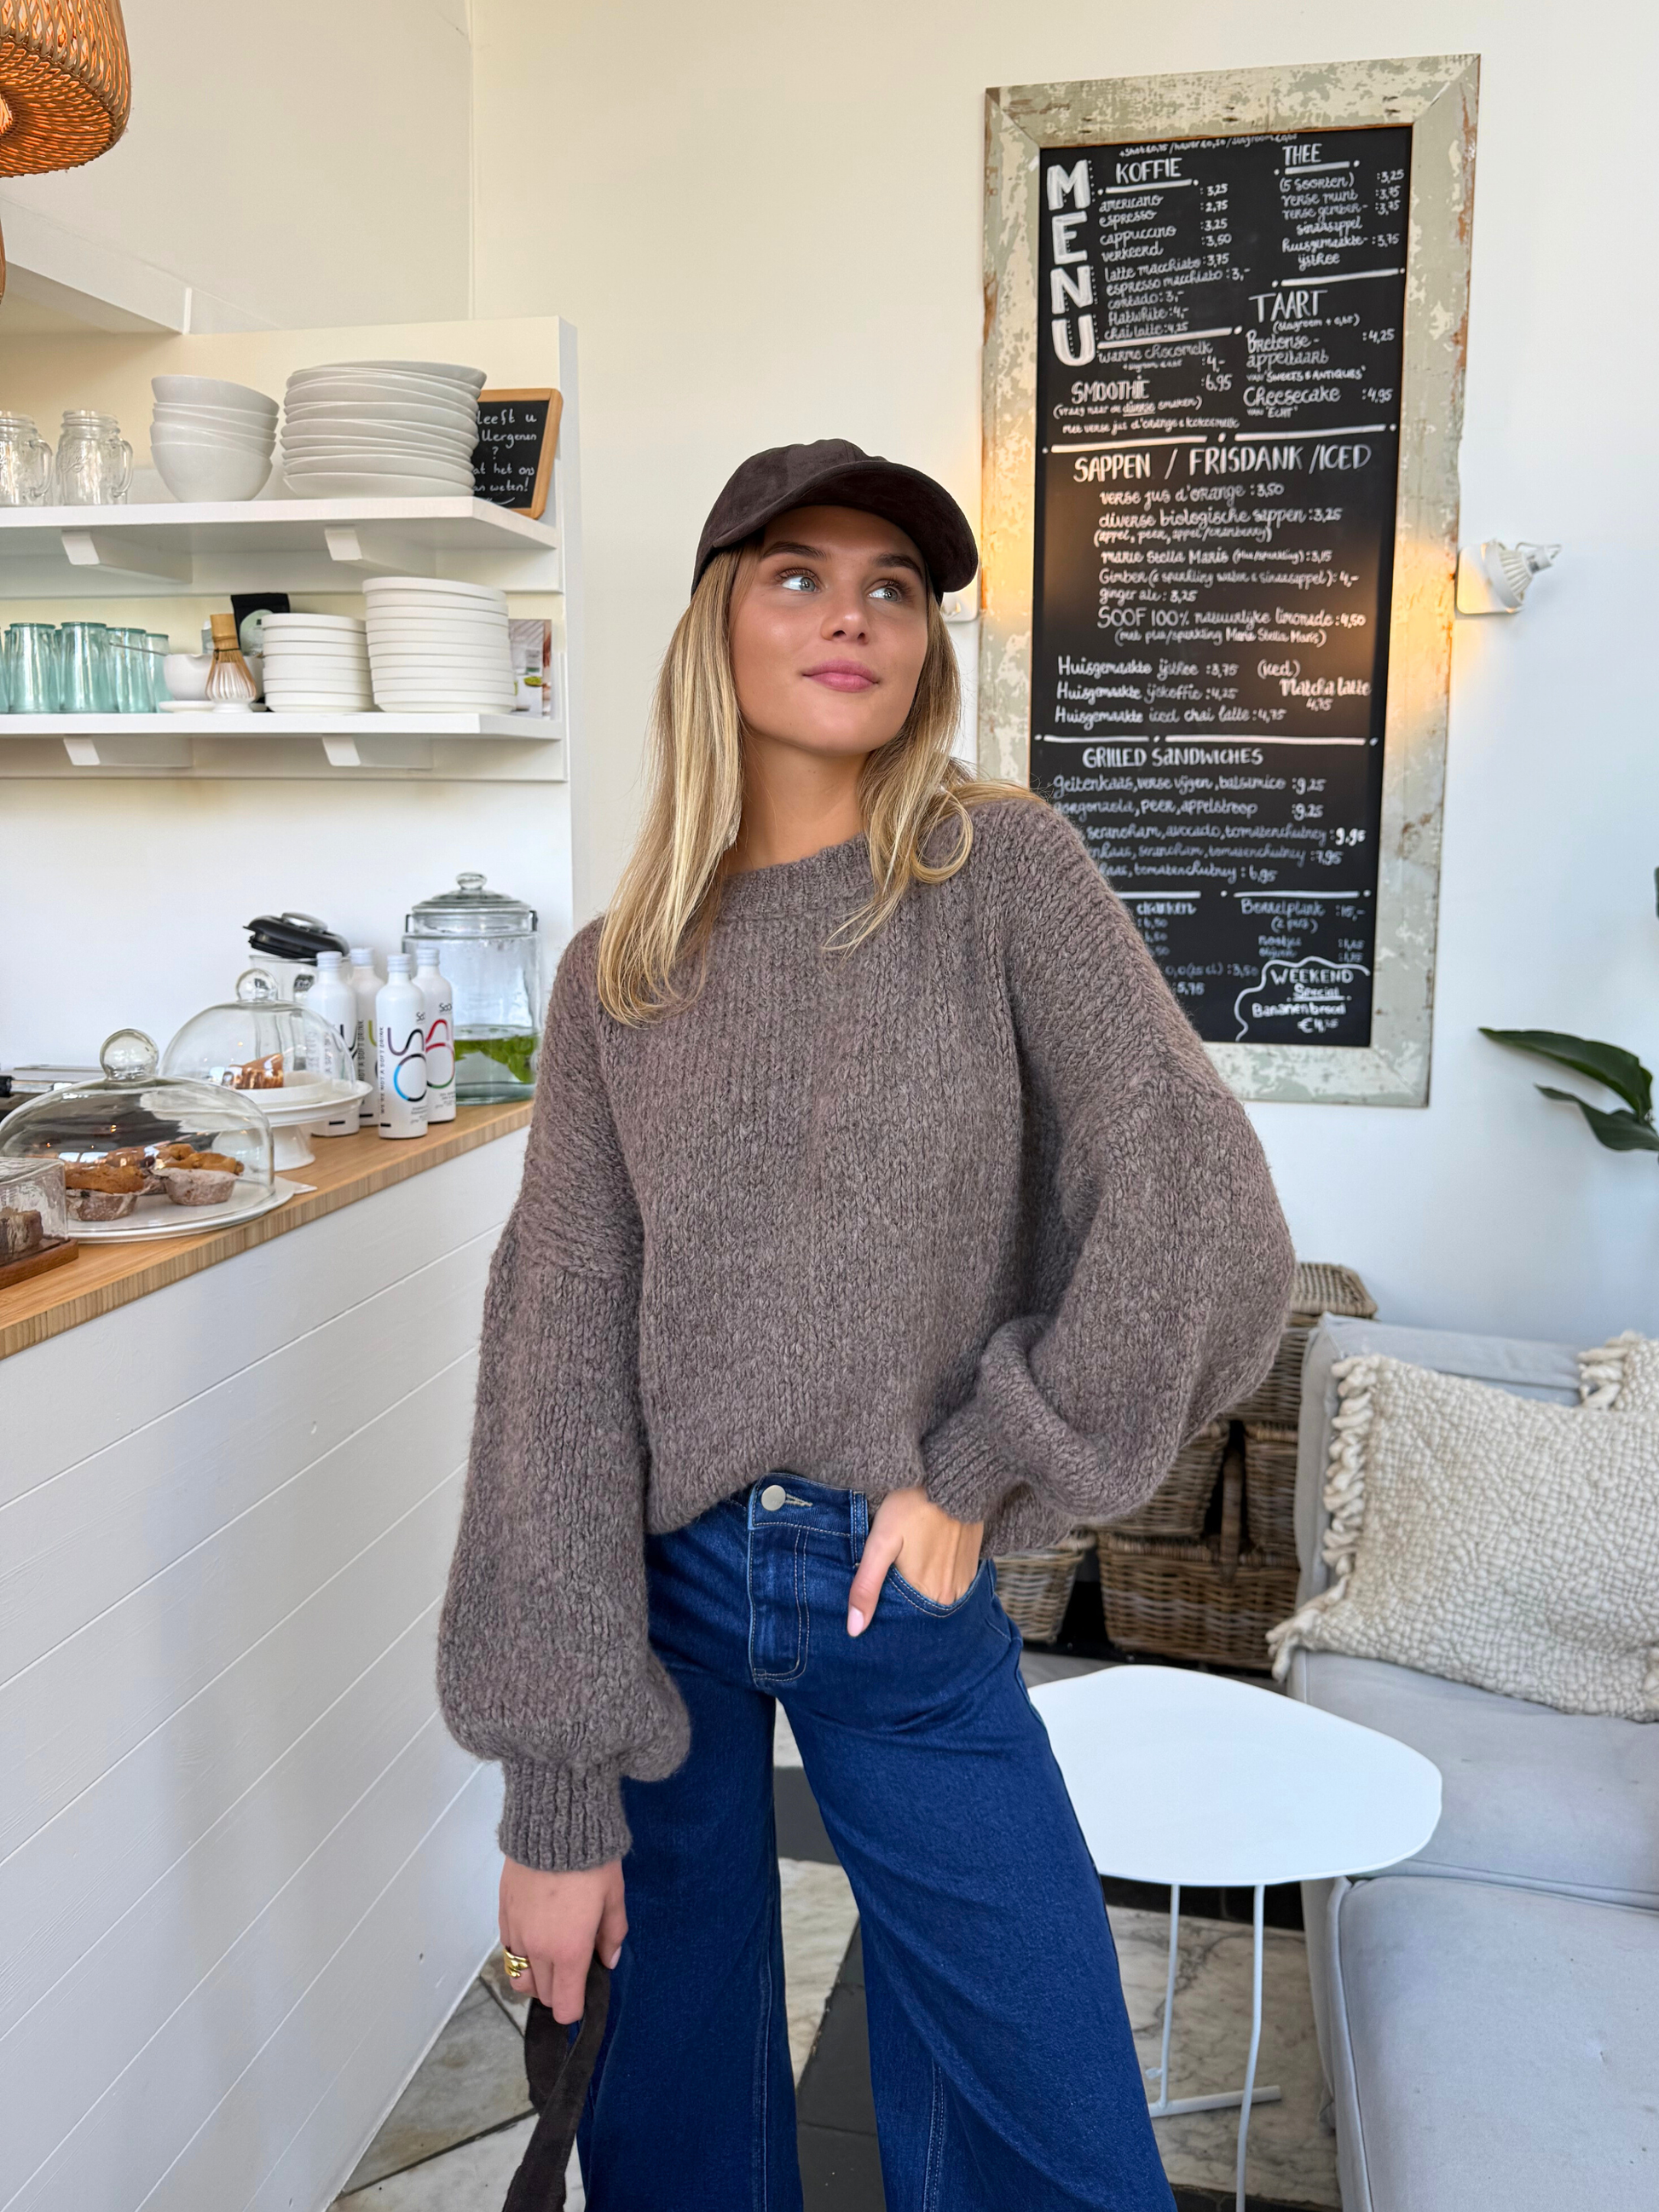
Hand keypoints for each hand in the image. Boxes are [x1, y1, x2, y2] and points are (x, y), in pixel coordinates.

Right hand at [500, 1854, 626, 2024]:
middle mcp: (537, 1950)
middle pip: (543, 1994)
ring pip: (520, 1976)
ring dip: (537, 1974)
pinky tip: (537, 1932)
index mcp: (568, 1951)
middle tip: (576, 1964)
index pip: (564, 2006)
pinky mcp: (502, 1914)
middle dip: (560, 1989)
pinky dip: (521, 1952)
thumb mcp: (614, 1896)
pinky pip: (508, 1950)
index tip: (585, 1993)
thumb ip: (612, 1934)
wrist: (553, 1824)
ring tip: (553, 1953)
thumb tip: (607, 1961)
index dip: (575, 2007)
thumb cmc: (591, 1861)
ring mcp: (516, 1933)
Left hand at [847, 1484, 984, 1634]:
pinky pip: (949, 1581)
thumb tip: (854, 1629)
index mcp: (930, 1594)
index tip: (876, 1592)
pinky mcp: (972, 1564)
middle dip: (902, 1599)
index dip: (886, 1609)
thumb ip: (867, 1586)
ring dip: (919, 1586)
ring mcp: (965, 1580)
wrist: (951, 1476)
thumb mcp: (881, 1542)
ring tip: (905, 1564)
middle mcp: (952, 1594)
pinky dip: (934, 1575)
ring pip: (933, 1595)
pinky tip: (923, 1557)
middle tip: (888, 1572)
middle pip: (919, 1608)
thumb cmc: (913, 1506)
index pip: (904, 1618)